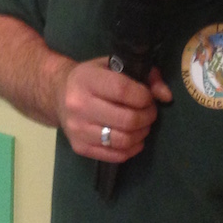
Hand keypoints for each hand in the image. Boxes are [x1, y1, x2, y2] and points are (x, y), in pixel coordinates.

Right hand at [55, 57, 172, 162]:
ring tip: (141, 125)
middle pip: (127, 119)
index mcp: (86, 79)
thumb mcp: (112, 67)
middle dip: (147, 117)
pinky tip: (132, 138)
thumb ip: (144, 76)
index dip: (144, 96)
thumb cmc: (90, 78)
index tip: (148, 97)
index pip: (123, 91)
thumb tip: (166, 96)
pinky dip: (131, 149)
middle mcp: (78, 105)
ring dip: (141, 134)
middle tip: (149, 112)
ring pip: (123, 140)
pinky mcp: (79, 147)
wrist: (56, 93)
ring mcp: (77, 129)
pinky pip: (115, 155)